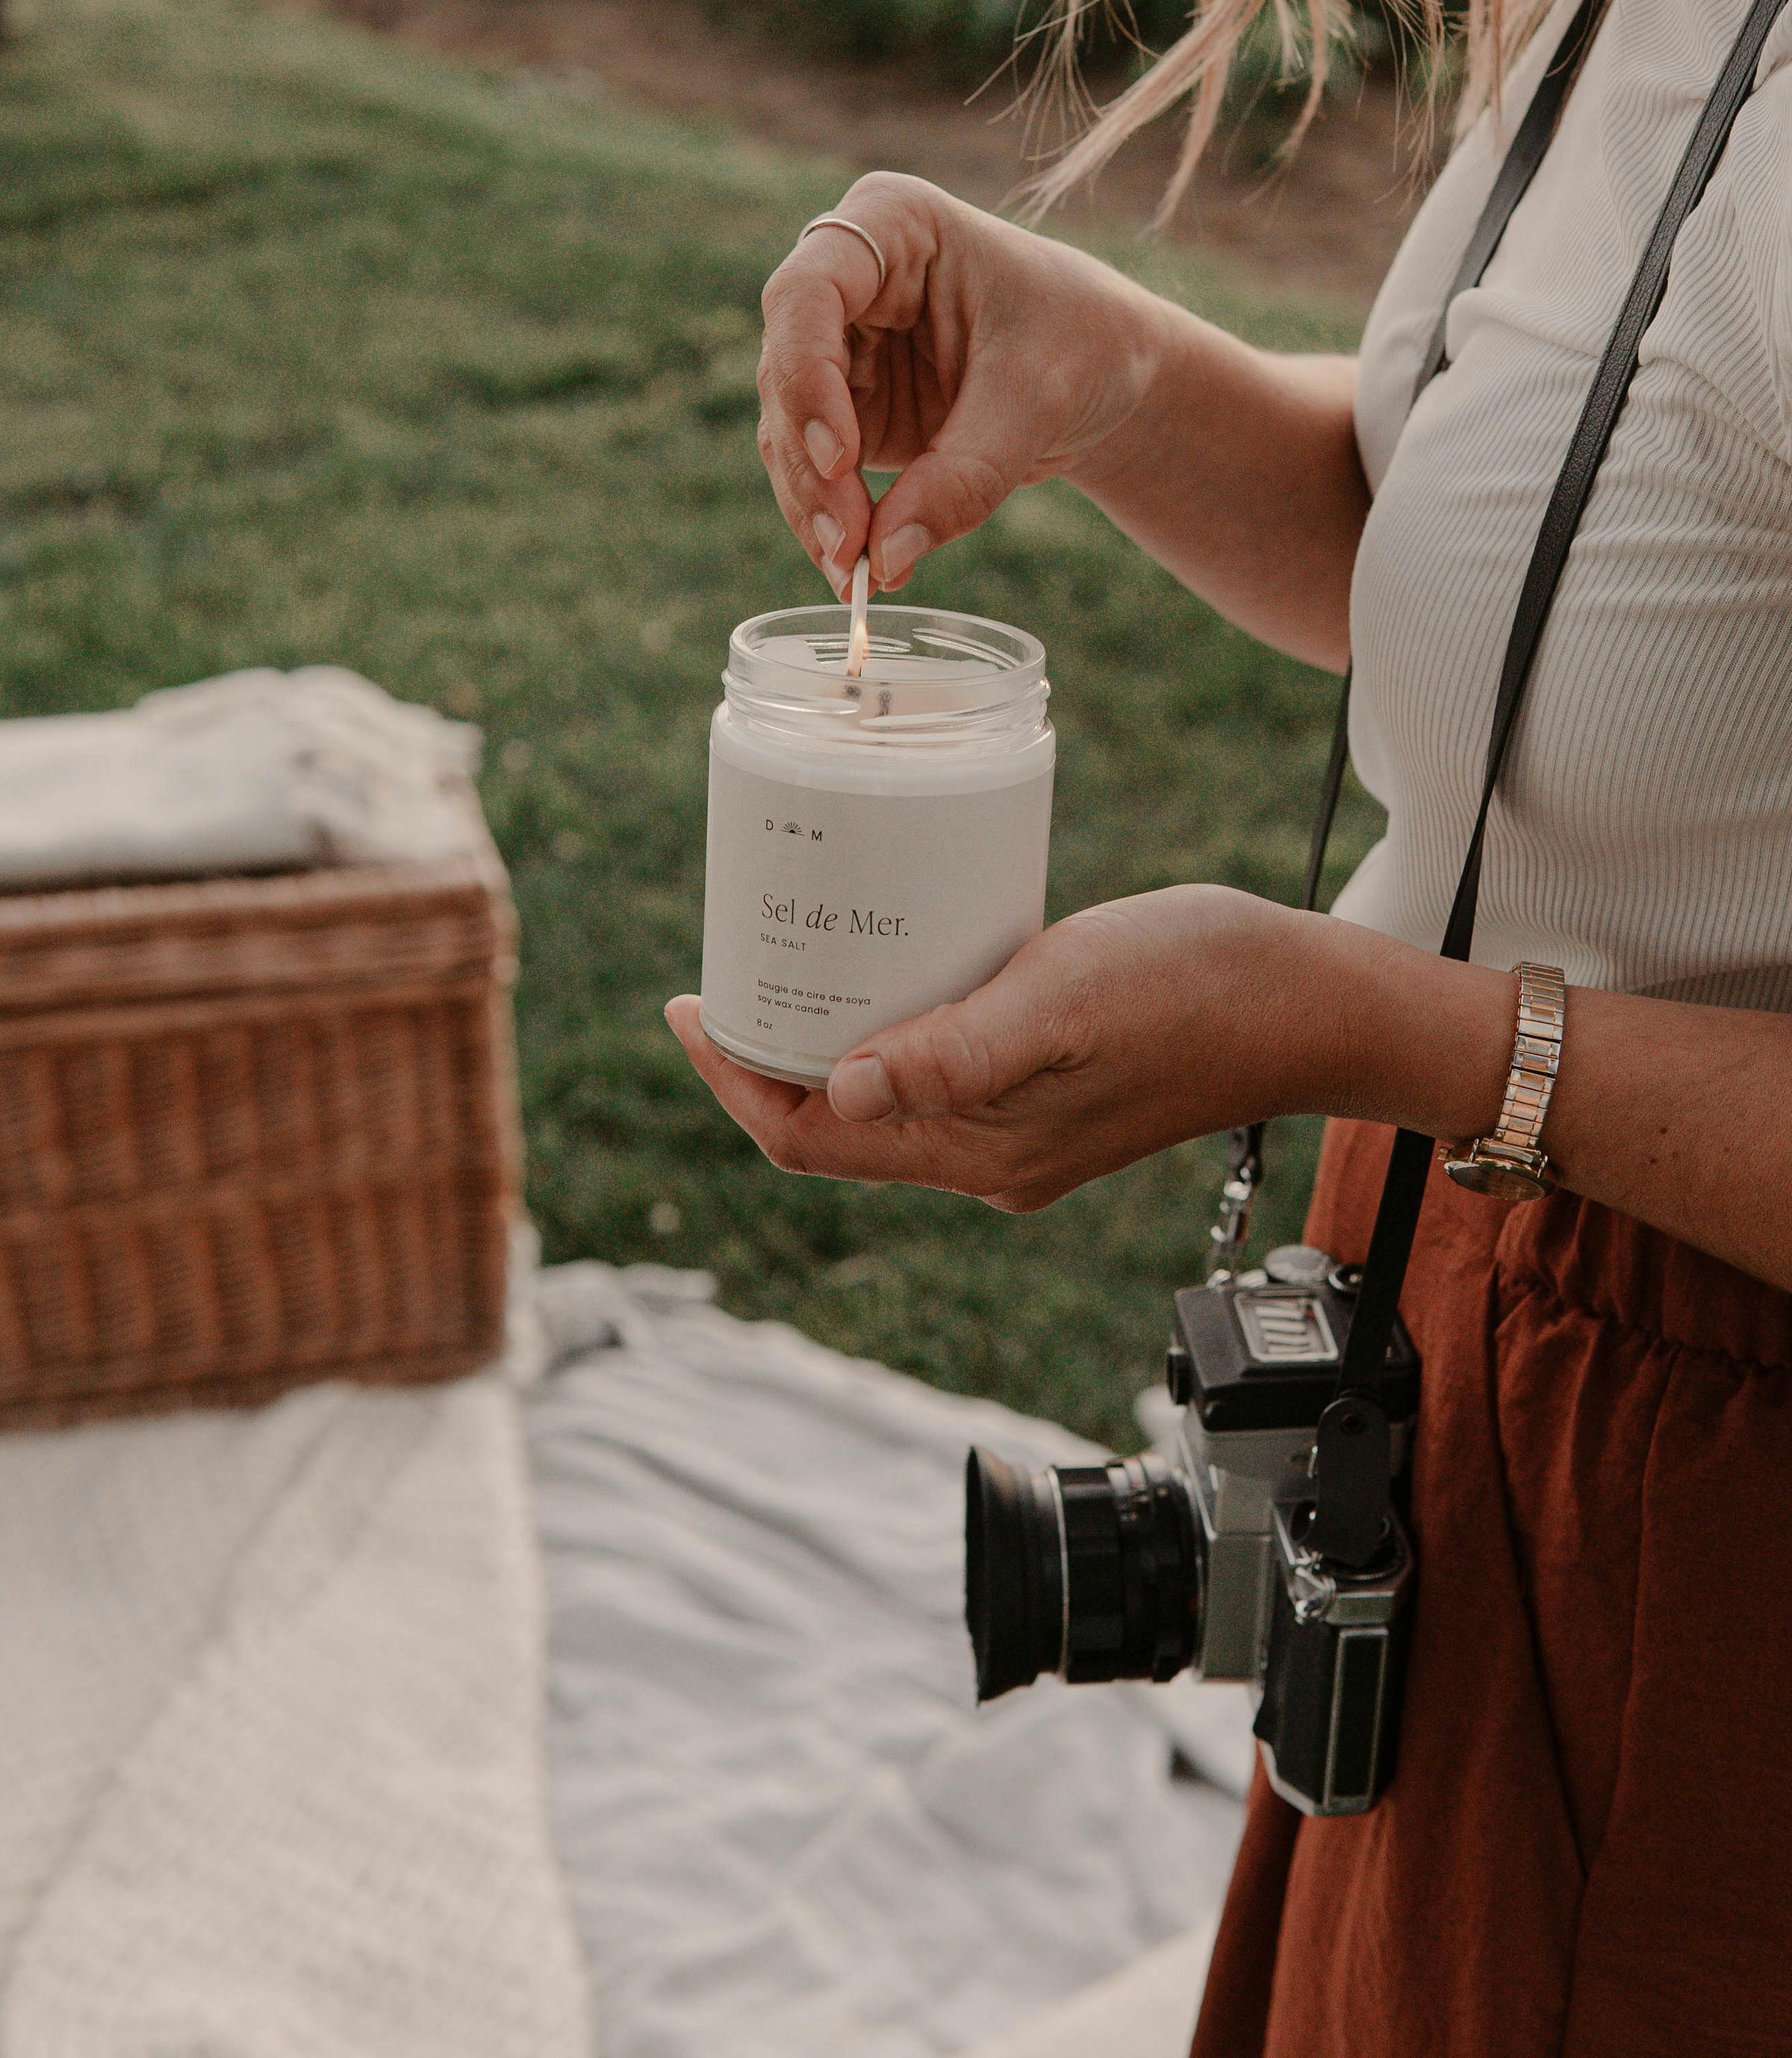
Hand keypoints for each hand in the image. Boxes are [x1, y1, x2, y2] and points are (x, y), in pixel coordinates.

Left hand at [665, 886, 1361, 1209]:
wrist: (1310, 1002)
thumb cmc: (1198, 987)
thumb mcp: (1064, 1001)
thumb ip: (957, 1051)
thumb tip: (840, 1087)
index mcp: (982, 1151)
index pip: (811, 1140)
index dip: (736, 1079)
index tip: (689, 1004)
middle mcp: (989, 1159)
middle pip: (834, 1127)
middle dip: (767, 1056)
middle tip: (726, 966)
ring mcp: (1020, 1133)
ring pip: (882, 1100)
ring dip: (824, 1040)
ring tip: (786, 958)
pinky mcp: (1048, 1091)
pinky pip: (934, 1073)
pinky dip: (888, 1026)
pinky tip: (888, 959)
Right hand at [756, 172, 1172, 595]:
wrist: (1113, 371)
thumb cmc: (1084, 343)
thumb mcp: (1037, 401)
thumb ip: (964, 476)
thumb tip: (887, 561)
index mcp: (892, 223)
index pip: (807, 293)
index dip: (807, 376)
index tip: (843, 459)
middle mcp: (846, 278)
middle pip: (787, 370)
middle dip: (813, 467)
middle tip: (851, 548)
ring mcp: (838, 346)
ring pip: (788, 430)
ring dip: (814, 507)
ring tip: (857, 574)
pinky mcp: (845, 409)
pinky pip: (814, 469)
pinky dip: (831, 520)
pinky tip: (861, 569)